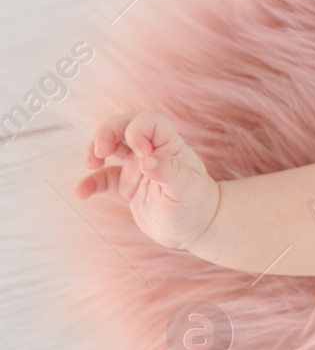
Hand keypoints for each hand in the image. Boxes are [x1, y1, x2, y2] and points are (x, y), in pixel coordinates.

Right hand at [75, 110, 221, 251]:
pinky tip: (81, 192)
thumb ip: (170, 172)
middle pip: (124, 126)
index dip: (138, 129)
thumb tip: (147, 160)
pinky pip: (103, 178)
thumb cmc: (197, 205)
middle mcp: (152, 151)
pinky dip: (90, 182)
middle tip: (100, 151)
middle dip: (107, 132)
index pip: (150, 121)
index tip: (140, 152)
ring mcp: (137, 167)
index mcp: (170, 146)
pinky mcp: (126, 185)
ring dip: (95, 149)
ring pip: (110, 146)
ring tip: (91, 164)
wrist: (195, 228)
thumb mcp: (188, 190)